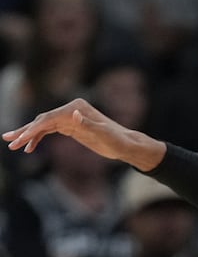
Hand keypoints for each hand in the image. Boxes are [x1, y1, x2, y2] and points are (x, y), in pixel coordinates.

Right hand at [3, 97, 163, 169]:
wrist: (127, 145)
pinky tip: (30, 147)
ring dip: (28, 135)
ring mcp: (70, 118)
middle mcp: (70, 110)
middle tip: (8, 141)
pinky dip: (39, 138)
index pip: (49, 119)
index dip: (33, 129)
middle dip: (24, 131)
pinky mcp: (71, 127)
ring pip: (43, 126)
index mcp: (75, 109)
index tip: (20, 139)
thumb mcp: (105, 135)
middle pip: (42, 120)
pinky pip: (50, 131)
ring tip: (13, 145)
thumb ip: (89, 125)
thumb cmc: (118, 140)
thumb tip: (74, 115)